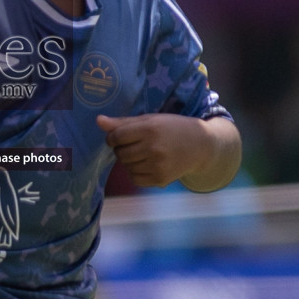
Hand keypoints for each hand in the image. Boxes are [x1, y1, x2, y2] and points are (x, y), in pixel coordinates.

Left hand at [97, 113, 217, 188]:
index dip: (113, 137)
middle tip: (134, 145)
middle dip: (121, 149)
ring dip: (128, 161)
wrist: (200, 145)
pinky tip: (146, 164)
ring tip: (142, 153)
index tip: (118, 137)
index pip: (117, 136)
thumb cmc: (172, 128)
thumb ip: (123, 122)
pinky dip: (136, 172)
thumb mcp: (150, 119)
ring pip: (126, 166)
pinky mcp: (161, 179)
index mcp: (150, 128)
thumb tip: (98, 121)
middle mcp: (153, 148)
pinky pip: (135, 178)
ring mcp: (157, 165)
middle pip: (120, 153)